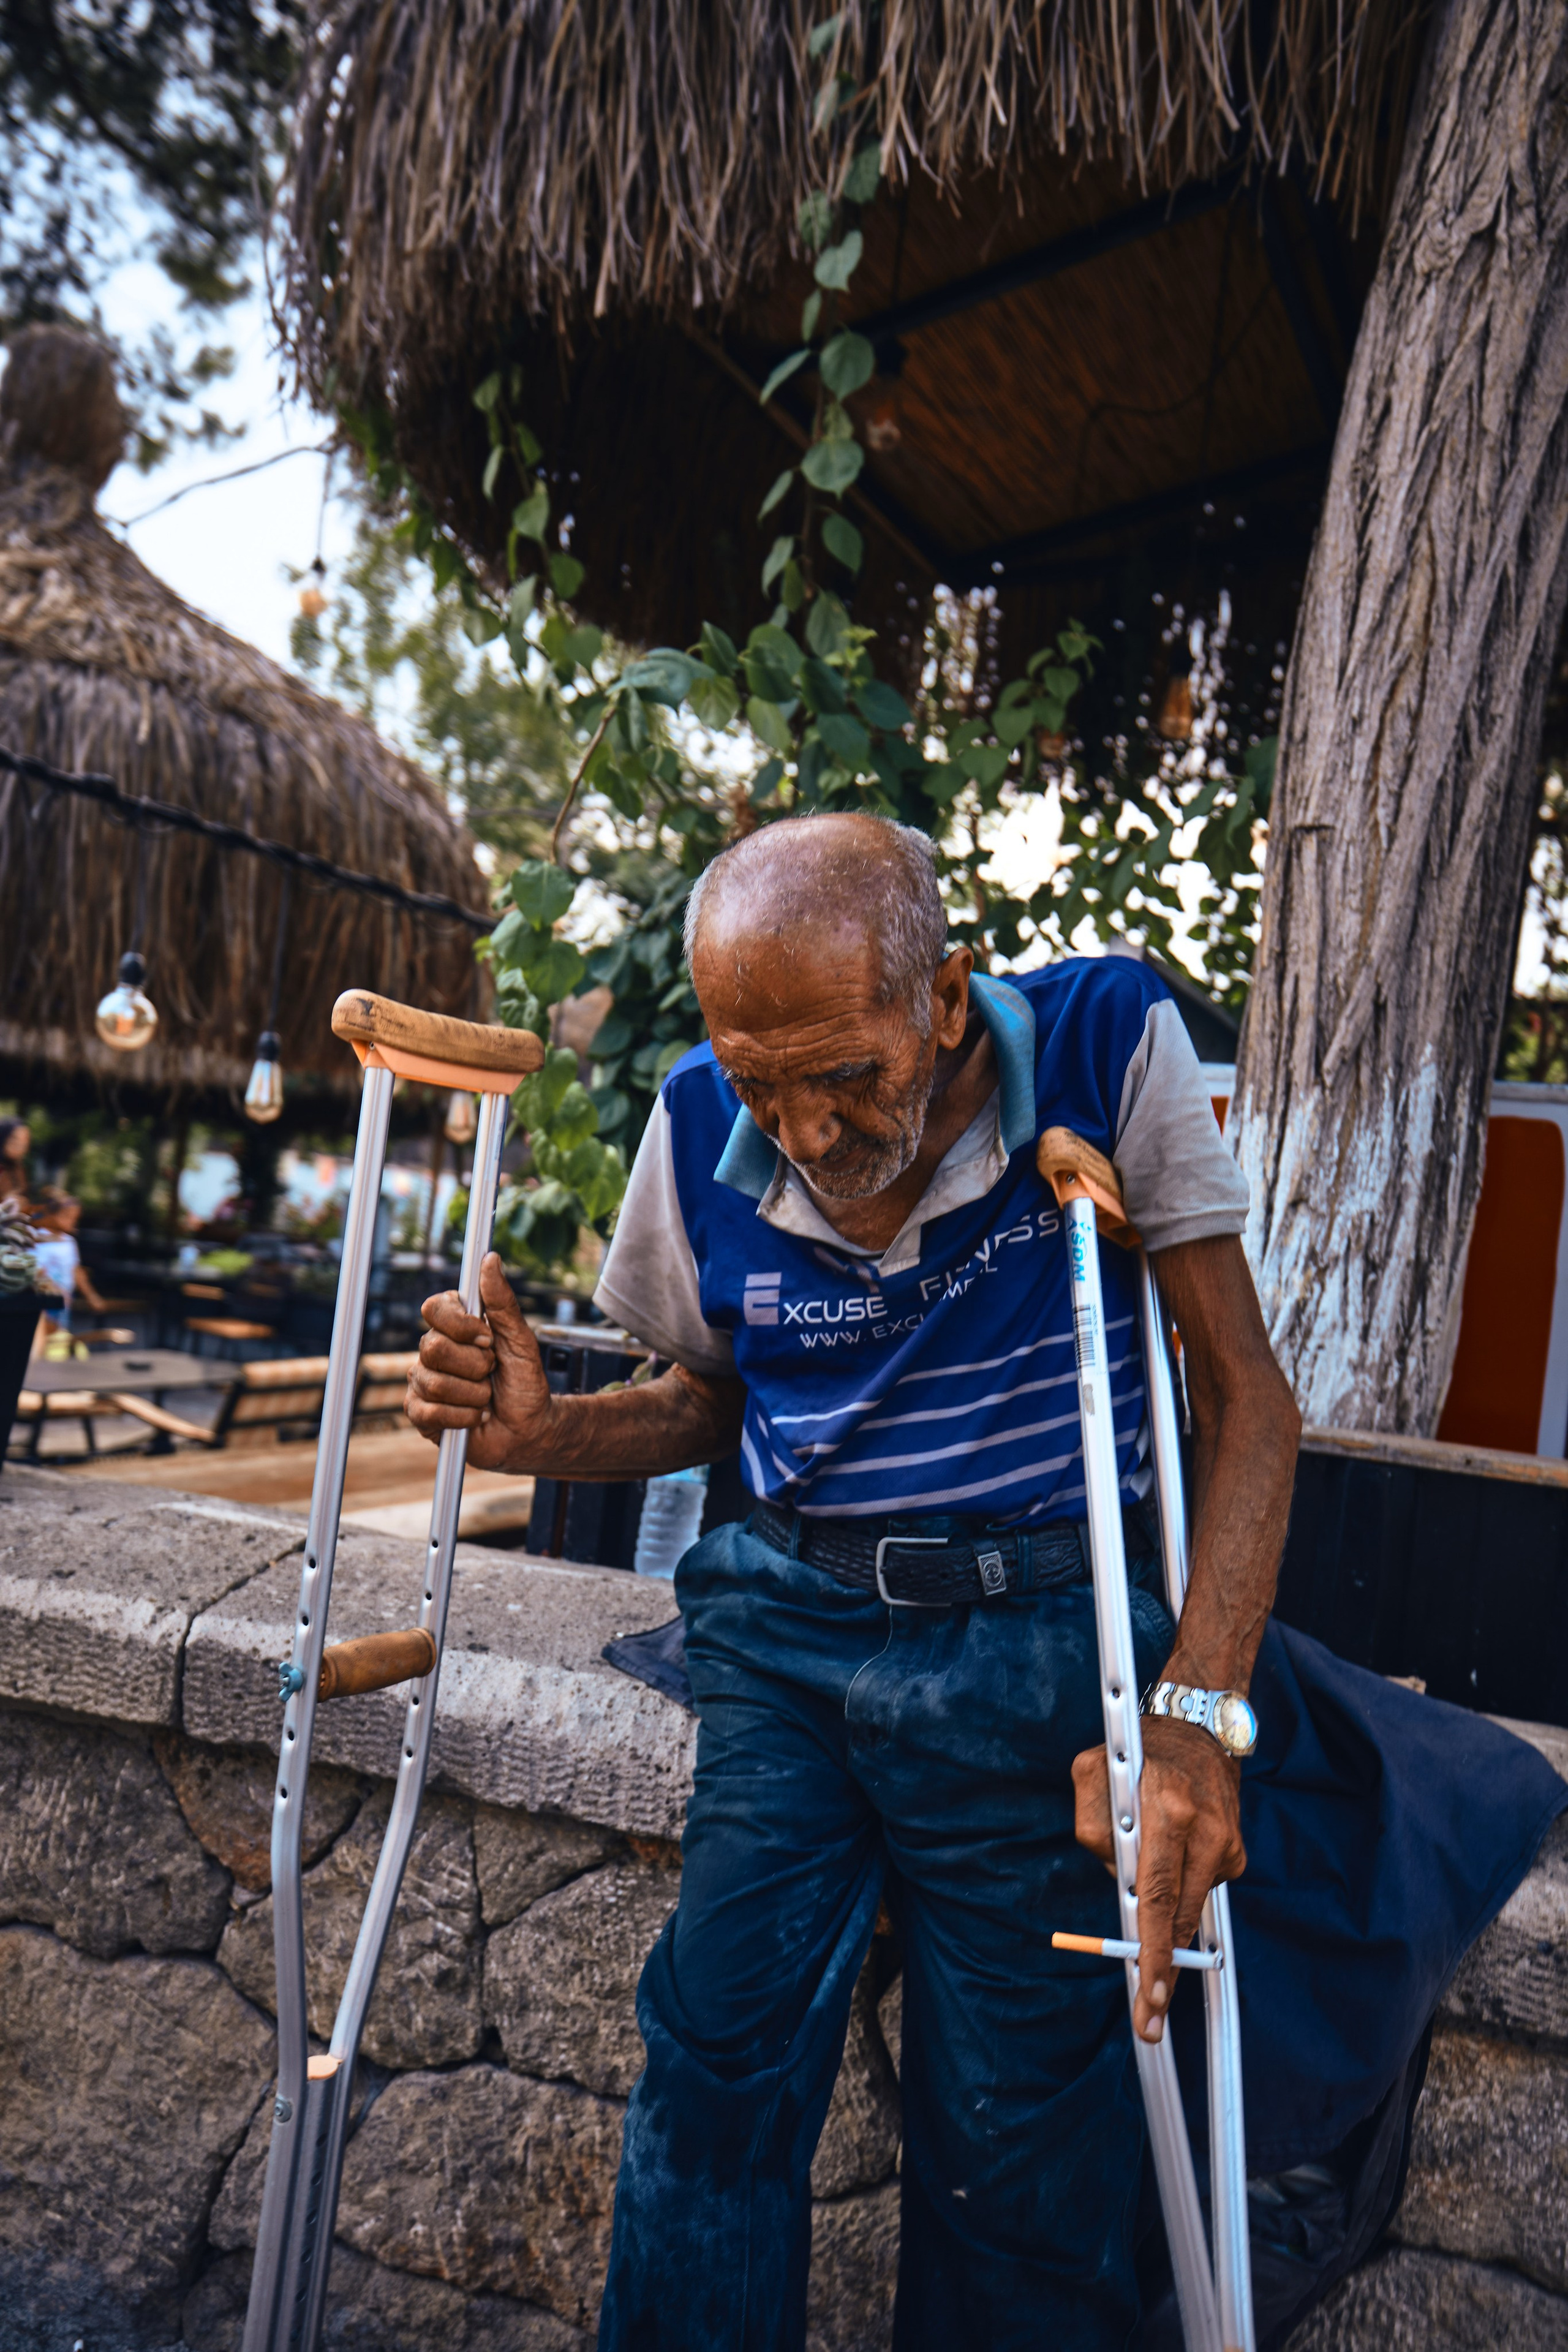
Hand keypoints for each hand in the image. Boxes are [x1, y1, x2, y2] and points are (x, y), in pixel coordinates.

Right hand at [406, 1252, 554, 1472]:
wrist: (529, 1429)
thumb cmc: (524, 1382)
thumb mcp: (521, 1340)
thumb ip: (502, 1302)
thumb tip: (490, 1259)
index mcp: (453, 1327)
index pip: (434, 1308)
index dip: (461, 1326)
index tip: (488, 1340)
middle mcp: (432, 1350)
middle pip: (433, 1347)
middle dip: (475, 1365)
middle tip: (491, 1373)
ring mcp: (423, 1382)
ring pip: (434, 1382)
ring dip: (473, 1394)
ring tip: (486, 1398)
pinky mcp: (420, 1414)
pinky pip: (430, 1412)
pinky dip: (463, 1417)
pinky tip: (475, 1417)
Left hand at [1072, 1715, 1245, 2044]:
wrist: (1197, 1731)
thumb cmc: (1135, 1754)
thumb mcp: (1093, 1774)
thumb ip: (1094, 1829)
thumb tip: (1116, 1884)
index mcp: (1166, 1811)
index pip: (1156, 1898)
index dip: (1152, 1955)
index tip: (1149, 1999)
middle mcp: (1202, 1831)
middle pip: (1178, 1918)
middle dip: (1161, 1971)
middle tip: (1149, 2015)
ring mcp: (1224, 1844)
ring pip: (1188, 1909)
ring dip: (1164, 1921)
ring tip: (1147, 1912)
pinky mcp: (1235, 1852)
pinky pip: (1199, 1889)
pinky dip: (1179, 1888)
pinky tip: (1171, 1859)